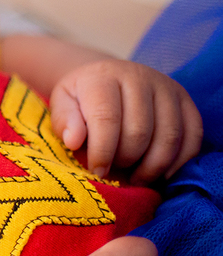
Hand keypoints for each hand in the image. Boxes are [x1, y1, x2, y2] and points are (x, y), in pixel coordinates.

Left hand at [49, 59, 201, 183]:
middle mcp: (139, 77)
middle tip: (114, 172)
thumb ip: (64, 120)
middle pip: (140, 131)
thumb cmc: (82, 97)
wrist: (108, 78)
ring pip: (169, 136)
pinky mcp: (186, 101)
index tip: (97, 171)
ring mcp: (167, 88)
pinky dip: (179, 161)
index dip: (102, 152)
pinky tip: (162, 174)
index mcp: (104, 77)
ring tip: (136, 178)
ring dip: (153, 166)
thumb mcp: (63, 103)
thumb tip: (73, 140)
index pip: (106, 119)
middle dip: (125, 160)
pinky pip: (193, 136)